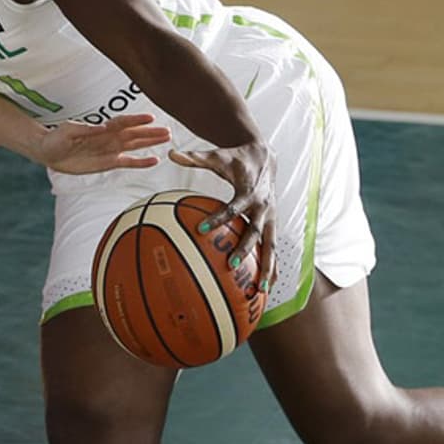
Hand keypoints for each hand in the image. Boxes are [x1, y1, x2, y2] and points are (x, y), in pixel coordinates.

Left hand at [39, 114, 170, 173]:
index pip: (123, 122)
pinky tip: (155, 160)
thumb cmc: (57, 138)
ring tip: (167, 139)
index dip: (136, 120)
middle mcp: (109, 137)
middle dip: (150, 132)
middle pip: (134, 134)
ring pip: (135, 145)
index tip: (151, 118)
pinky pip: (129, 162)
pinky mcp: (109, 163)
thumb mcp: (67, 131)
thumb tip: (102, 127)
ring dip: (150, 143)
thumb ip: (84, 129)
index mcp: (101, 128)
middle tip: (168, 131)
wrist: (49, 152)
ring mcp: (110, 150)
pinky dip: (141, 162)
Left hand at [168, 142, 276, 291]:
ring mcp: (271, 217)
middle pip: (254, 231)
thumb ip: (194, 158)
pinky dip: (273, 266)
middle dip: (244, 249)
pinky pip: (274, 247)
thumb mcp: (216, 157)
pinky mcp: (274, 223)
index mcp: (248, 191)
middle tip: (230, 266)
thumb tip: (170, 153)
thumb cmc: (235, 159)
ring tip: (261, 290)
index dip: (218, 218)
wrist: (265, 157)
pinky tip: (268, 286)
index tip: (200, 230)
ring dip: (268, 267)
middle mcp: (263, 206)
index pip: (232, 207)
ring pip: (271, 245)